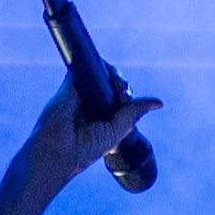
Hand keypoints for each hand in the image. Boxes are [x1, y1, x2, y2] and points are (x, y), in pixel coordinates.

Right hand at [11, 81, 161, 196]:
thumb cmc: (83, 150)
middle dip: (120, 83)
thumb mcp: (115, 132)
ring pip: (99, 74)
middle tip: (121, 91)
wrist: (55, 151)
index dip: (126, 94)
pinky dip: (93, 63)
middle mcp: (91, 107)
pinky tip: (102, 66)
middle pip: (111, 84)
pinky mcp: (67, 87)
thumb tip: (158, 102)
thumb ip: (133, 113)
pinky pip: (81, 67)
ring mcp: (79, 96)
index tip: (126, 97)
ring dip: (110, 73)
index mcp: (103, 120)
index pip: (119, 99)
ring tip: (114, 81)